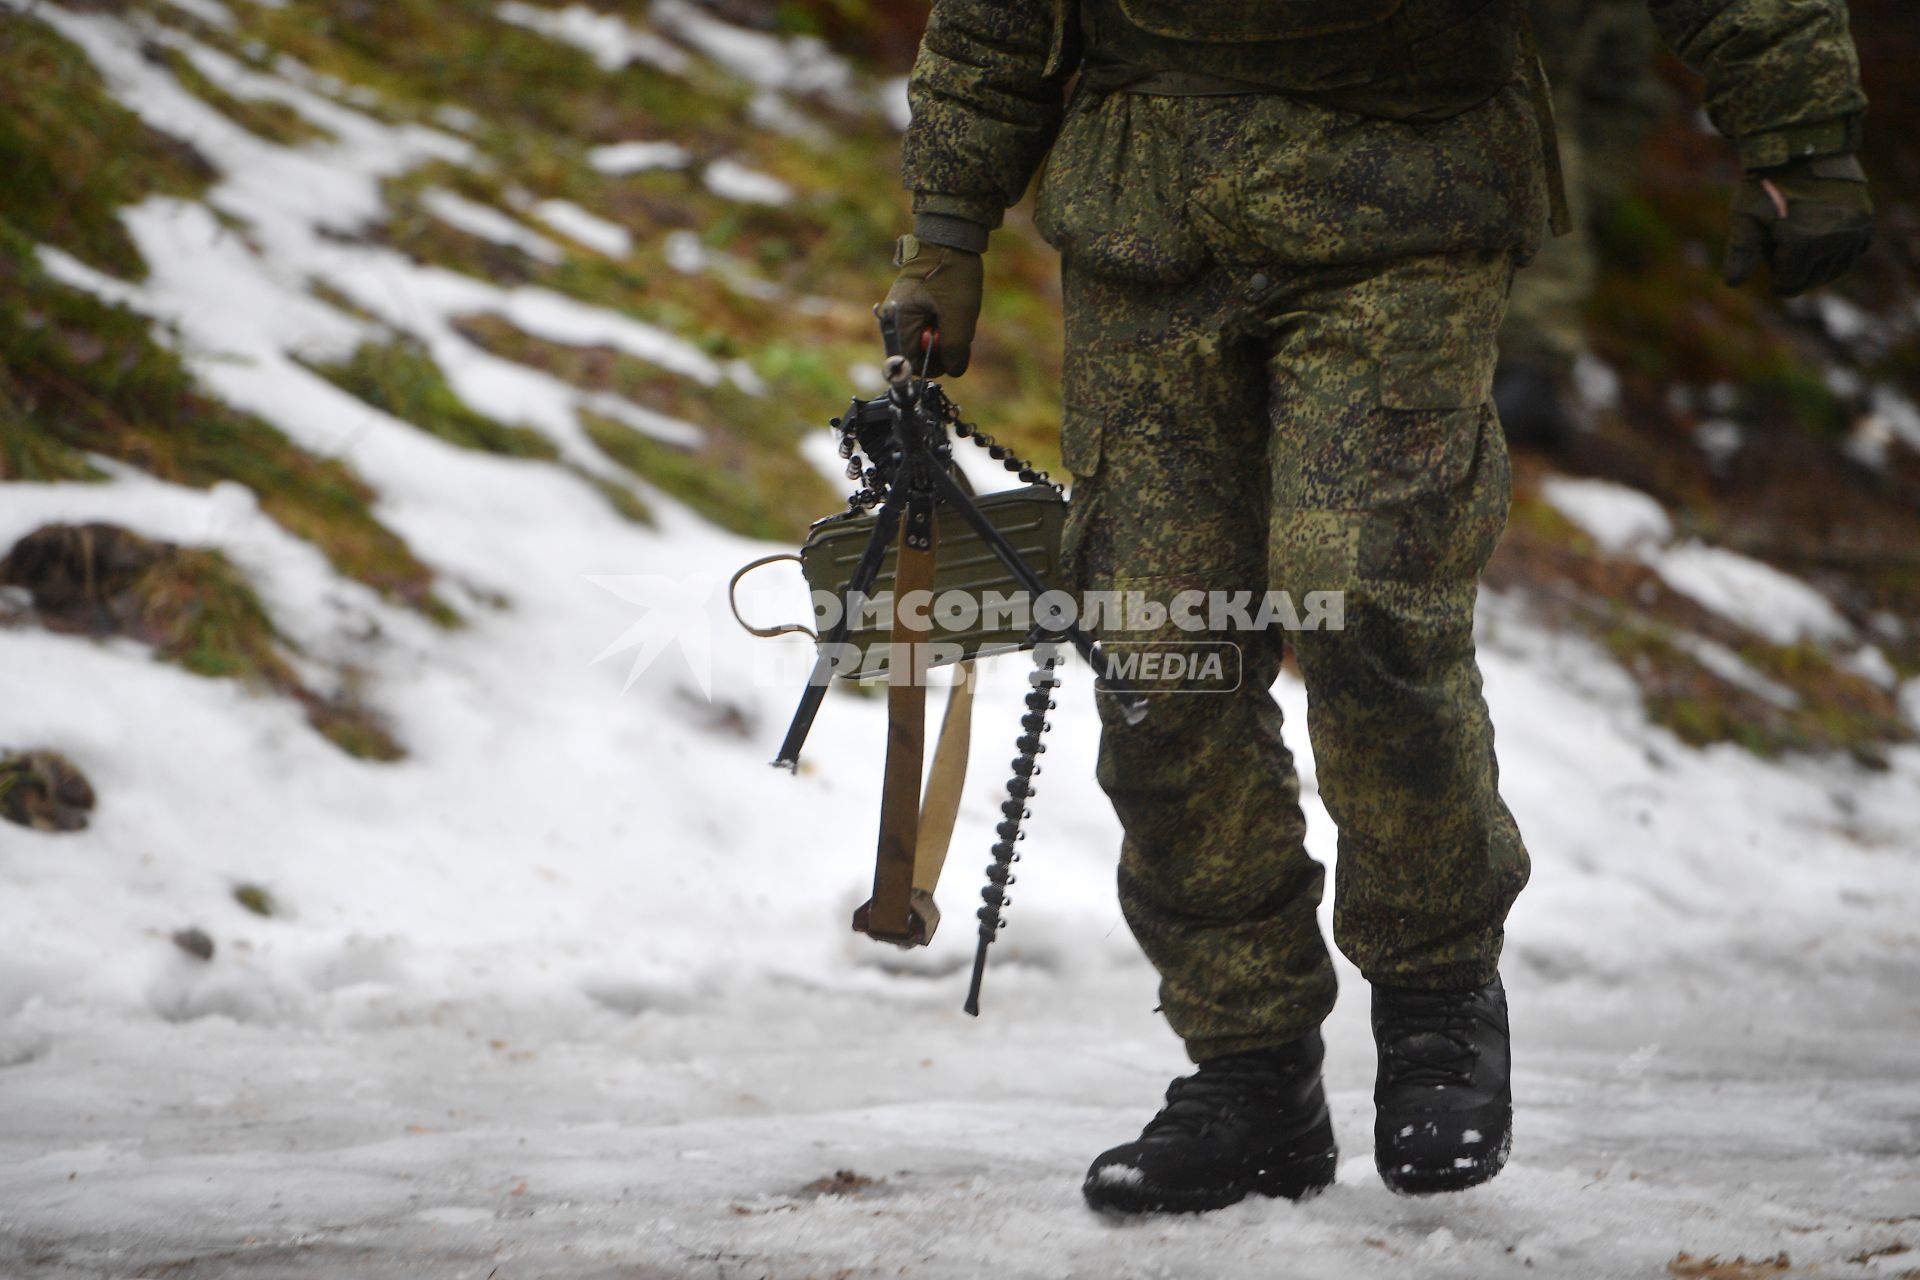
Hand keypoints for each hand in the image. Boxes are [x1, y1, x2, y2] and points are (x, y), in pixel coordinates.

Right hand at [881, 234, 982, 376]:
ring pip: (924, 340)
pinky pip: (926, 326)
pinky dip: (941, 322)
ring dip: (943, 332)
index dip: (936, 363)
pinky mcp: (910, 305)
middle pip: (918, 353)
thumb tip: (954, 370)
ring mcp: (901, 311)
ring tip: (952, 309)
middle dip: (941, 345)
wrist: (948, 237)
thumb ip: (955, 348)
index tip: (953, 346)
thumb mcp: (959, 314)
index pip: (912, 365)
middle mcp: (893, 320)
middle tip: (954, 322)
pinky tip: (948, 304)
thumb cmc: (951, 273)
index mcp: (898, 323)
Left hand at [1723, 153, 1872, 297]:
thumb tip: (1733, 284)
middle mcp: (1833, 240)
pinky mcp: (1865, 220)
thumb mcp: (1745, 216)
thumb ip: (1740, 251)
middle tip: (1783, 241)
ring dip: (1817, 265)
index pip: (1789, 284)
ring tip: (1800, 239)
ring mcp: (1853, 231)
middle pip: (1812, 279)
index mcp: (1802, 243)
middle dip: (1794, 269)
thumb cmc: (1767, 185)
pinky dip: (1839, 253)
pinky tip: (1824, 241)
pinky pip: (1854, 252)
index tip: (1769, 250)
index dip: (1774, 273)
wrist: (1803, 148)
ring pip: (1835, 269)